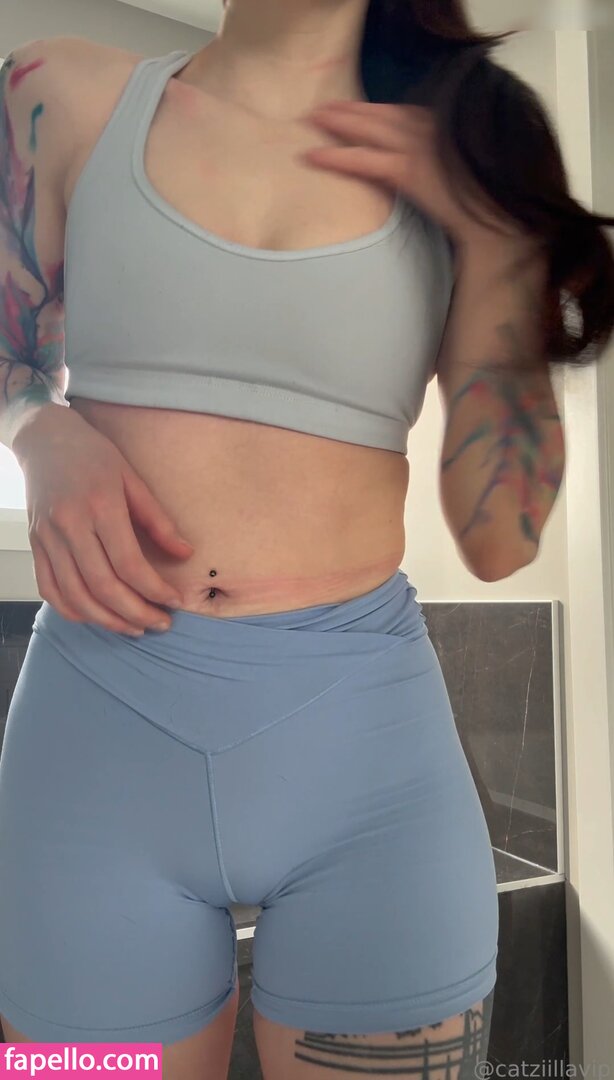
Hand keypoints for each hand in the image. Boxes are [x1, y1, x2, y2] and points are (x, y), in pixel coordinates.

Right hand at [13, 404, 193, 635]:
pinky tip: (96, 616)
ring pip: (75, 595)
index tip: (174, 601)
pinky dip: (72, 610)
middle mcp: (70, 525)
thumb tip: (186, 554)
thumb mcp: (132, 478)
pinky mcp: (35, 545)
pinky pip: (49, 589)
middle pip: (103, 586)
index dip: (154, 589)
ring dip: (107, 620)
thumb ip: (158, 520)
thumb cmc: (93, 455)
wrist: (44, 438)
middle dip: (135, 612)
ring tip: (134, 627)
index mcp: (100, 506)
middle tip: (160, 623)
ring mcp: (48, 538)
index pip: (129, 563)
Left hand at [300, 99, 528, 248]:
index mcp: (449, 125)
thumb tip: (433, 164)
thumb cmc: (488, 202)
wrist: (498, 220)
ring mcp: (420, 146)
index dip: (377, 109)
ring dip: (340, 122)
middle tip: (324, 107)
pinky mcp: (408, 170)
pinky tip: (314, 156)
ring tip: (314, 119)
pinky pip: (363, 159)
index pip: (405, 111)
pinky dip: (336, 156)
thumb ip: (447, 159)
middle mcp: (433, 128)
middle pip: (383, 113)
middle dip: (352, 108)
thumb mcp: (468, 169)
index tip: (358, 108)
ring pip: (369, 129)